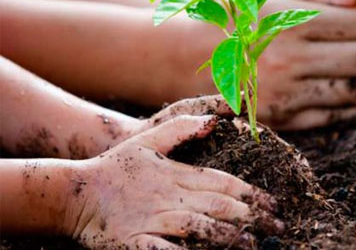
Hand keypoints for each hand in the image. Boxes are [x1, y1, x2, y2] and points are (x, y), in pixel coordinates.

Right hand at [69, 115, 282, 248]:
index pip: (223, 183)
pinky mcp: (134, 241)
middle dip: (251, 217)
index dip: (252, 194)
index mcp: (178, 175)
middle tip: (277, 228)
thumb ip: (182, 130)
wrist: (74, 192)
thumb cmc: (115, 166)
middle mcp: (170, 196)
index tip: (274, 205)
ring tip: (252, 245)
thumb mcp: (149, 142)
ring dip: (227, 236)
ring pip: (198, 226)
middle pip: (218, 205)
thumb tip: (216, 121)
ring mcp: (153, 219)